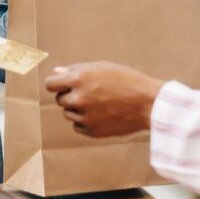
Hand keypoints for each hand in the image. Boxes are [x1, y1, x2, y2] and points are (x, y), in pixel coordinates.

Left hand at [44, 61, 163, 136]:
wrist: (148, 103)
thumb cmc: (127, 80)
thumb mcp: (101, 67)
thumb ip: (76, 70)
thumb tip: (57, 72)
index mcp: (79, 79)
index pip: (50, 84)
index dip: (56, 83)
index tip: (62, 84)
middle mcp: (78, 98)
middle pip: (60, 99)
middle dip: (70, 95)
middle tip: (89, 92)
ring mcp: (85, 116)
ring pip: (68, 114)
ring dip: (77, 109)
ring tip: (98, 103)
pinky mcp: (92, 131)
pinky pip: (78, 126)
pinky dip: (85, 121)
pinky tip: (101, 114)